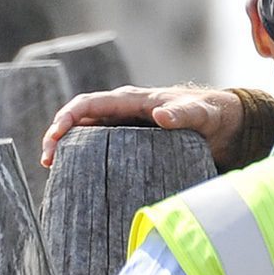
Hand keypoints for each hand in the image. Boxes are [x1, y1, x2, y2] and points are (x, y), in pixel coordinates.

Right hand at [40, 85, 243, 167]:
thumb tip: (158, 114)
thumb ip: (183, 114)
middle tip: (47, 160)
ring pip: (86, 131)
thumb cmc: (212, 114)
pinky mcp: (131, 139)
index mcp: (133, 100)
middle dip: (58, 134)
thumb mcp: (201, 114)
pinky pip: (100, 144)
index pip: (89, 103)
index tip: (54, 138)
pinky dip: (83, 156)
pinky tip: (77, 174)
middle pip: (80, 117)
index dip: (67, 118)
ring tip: (54, 169)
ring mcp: (126, 125)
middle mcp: (124, 110)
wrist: (226, 123)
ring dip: (67, 146)